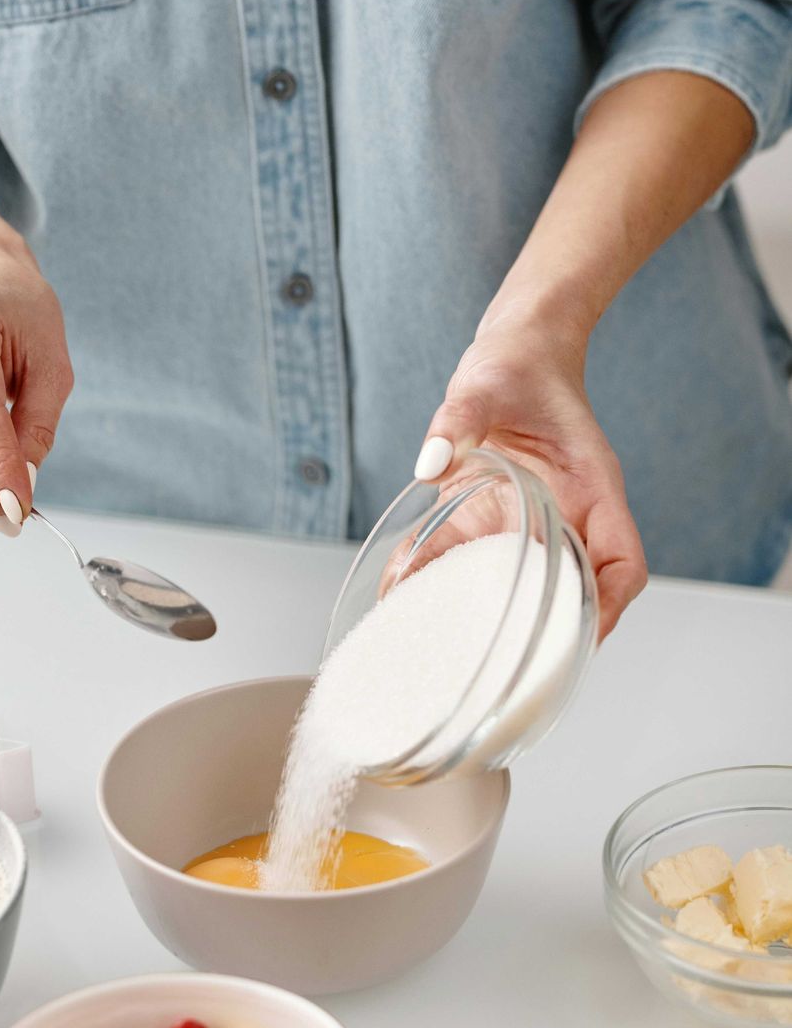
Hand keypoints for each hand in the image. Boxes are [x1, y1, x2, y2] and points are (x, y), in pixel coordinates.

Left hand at [415, 311, 646, 638]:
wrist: (512, 353)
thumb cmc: (517, 365)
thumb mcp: (486, 384)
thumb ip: (460, 418)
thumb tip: (432, 458)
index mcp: (592, 489)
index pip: (622, 563)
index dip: (608, 606)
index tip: (582, 637)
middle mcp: (567, 516)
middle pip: (575, 592)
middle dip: (547, 635)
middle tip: (509, 674)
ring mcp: (530, 523)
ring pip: (522, 586)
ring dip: (487, 616)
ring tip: (444, 648)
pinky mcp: (491, 521)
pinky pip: (471, 562)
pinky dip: (442, 582)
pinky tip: (405, 595)